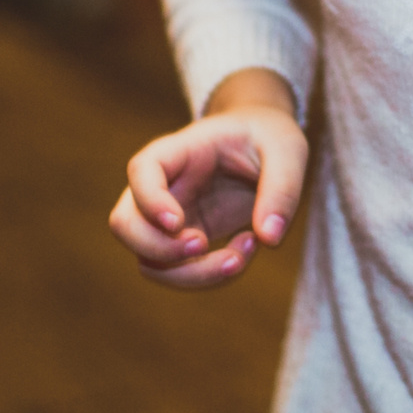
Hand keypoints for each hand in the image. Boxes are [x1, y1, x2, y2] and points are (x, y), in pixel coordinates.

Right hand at [109, 69, 305, 289]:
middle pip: (124, 224)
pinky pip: (179, 273)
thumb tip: (270, 238)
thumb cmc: (269, 137)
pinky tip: (248, 245)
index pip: (141, 172)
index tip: (178, 223)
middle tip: (203, 244)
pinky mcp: (185, 243)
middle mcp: (163, 188)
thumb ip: (282, 188)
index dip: (150, 200)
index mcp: (178, 151)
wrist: (265, 145)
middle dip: (158, 249)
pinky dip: (211, 275)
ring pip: (148, 261)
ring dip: (191, 273)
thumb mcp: (288, 149)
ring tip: (242, 254)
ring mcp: (168, 220)